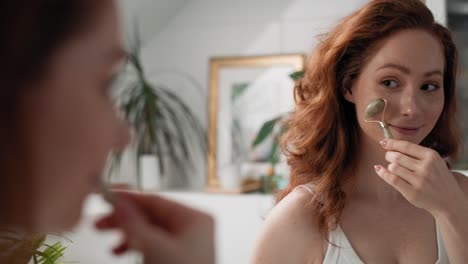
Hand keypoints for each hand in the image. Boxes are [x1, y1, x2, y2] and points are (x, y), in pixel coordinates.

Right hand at [95, 191, 214, 263]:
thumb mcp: (155, 247)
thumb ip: (135, 223)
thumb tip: (121, 203)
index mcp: (194, 219)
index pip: (156, 201)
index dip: (129, 199)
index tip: (106, 197)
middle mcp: (192, 229)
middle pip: (151, 216)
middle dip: (123, 219)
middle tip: (98, 222)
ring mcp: (185, 245)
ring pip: (149, 231)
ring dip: (125, 233)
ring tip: (103, 236)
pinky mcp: (177, 259)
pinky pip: (152, 245)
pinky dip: (134, 246)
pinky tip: (117, 251)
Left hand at [374, 138, 463, 215]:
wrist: (449, 200)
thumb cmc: (437, 178)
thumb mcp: (434, 162)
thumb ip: (415, 153)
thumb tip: (389, 144)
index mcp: (431, 156)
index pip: (406, 146)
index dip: (392, 143)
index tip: (383, 142)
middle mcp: (426, 167)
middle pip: (397, 156)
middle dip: (389, 155)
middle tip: (389, 157)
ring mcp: (420, 181)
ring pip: (393, 167)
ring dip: (389, 166)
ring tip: (393, 168)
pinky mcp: (413, 193)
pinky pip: (392, 179)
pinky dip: (382, 173)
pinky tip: (379, 169)